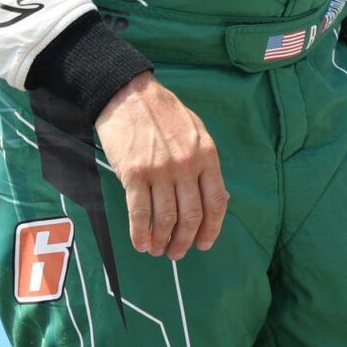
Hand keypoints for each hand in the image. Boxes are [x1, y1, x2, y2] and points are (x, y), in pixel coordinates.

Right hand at [94, 72, 228, 260]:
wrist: (129, 93)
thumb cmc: (164, 113)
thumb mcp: (197, 131)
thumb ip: (206, 163)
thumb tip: (217, 198)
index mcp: (206, 154)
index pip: (216, 201)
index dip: (211, 229)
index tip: (204, 244)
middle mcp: (186, 164)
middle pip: (191, 216)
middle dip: (185, 241)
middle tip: (177, 253)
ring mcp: (160, 170)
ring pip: (165, 218)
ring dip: (162, 241)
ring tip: (157, 250)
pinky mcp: (134, 173)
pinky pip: (139, 212)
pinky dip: (140, 233)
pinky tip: (140, 243)